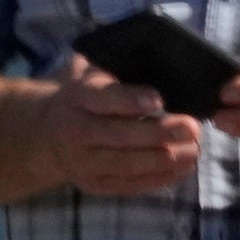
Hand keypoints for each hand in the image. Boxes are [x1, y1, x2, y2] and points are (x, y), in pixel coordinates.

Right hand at [44, 55, 202, 196]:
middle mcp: (76, 131)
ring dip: (164, 159)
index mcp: (78, 98)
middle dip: (159, 133)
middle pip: (119, 135)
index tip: (159, 99)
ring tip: (194, 149)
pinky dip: (160, 178)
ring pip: (126, 163)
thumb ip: (117, 69)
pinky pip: (130, 185)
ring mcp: (84, 162)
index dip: (130, 100)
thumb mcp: (92, 75)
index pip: (103, 99)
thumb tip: (160, 54)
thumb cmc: (86, 98)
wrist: (45, 133)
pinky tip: (184, 166)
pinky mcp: (95, 183)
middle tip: (192, 127)